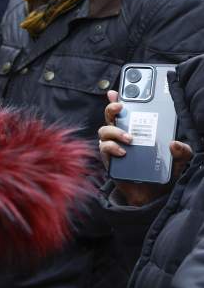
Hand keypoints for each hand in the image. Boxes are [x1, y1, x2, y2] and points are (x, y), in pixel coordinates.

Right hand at [99, 90, 192, 205]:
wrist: (153, 195)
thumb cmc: (164, 173)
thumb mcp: (179, 160)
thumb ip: (182, 151)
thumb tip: (174, 143)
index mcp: (138, 130)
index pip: (126, 112)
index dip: (117, 99)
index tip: (116, 91)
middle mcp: (122, 136)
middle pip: (110, 117)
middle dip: (112, 108)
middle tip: (121, 107)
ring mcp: (114, 147)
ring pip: (104, 131)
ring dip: (115, 131)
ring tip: (130, 138)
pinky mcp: (109, 161)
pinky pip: (104, 149)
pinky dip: (111, 148)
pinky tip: (123, 152)